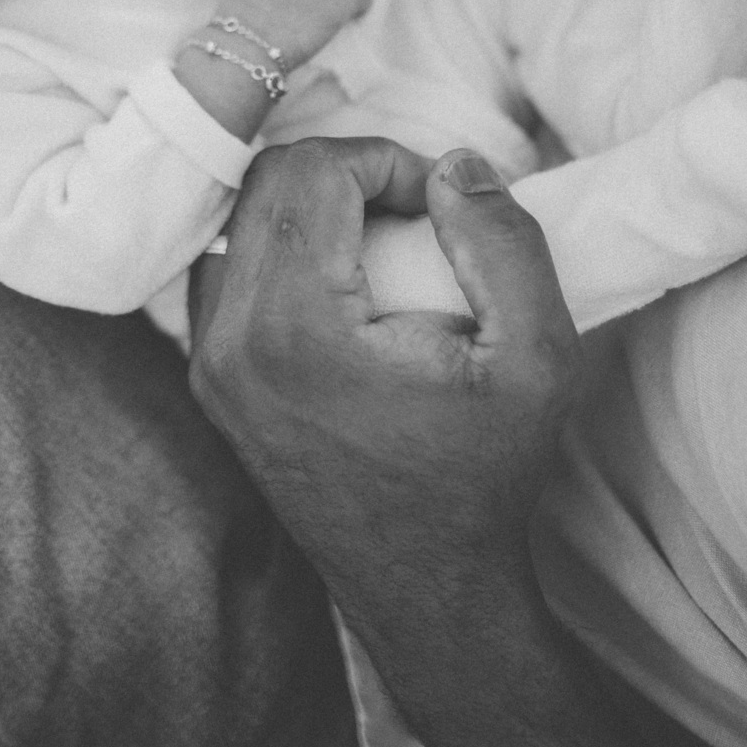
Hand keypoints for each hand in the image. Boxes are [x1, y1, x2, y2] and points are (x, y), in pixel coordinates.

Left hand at [190, 141, 594, 746]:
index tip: (439, 202)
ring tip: (384, 241)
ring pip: (239, 219)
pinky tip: (345, 278)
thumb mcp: (537, 358)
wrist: (429, 588)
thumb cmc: (486, 477)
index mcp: (294, 329)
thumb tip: (455, 162)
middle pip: (265, 182)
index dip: (385, 158)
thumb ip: (502, 242)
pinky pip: (228, 268)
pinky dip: (282, 246)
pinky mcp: (211, 380)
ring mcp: (209, 364)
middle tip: (416, 210)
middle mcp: (229, 342)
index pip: (311, 169)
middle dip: (348, 171)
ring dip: (311, 205)